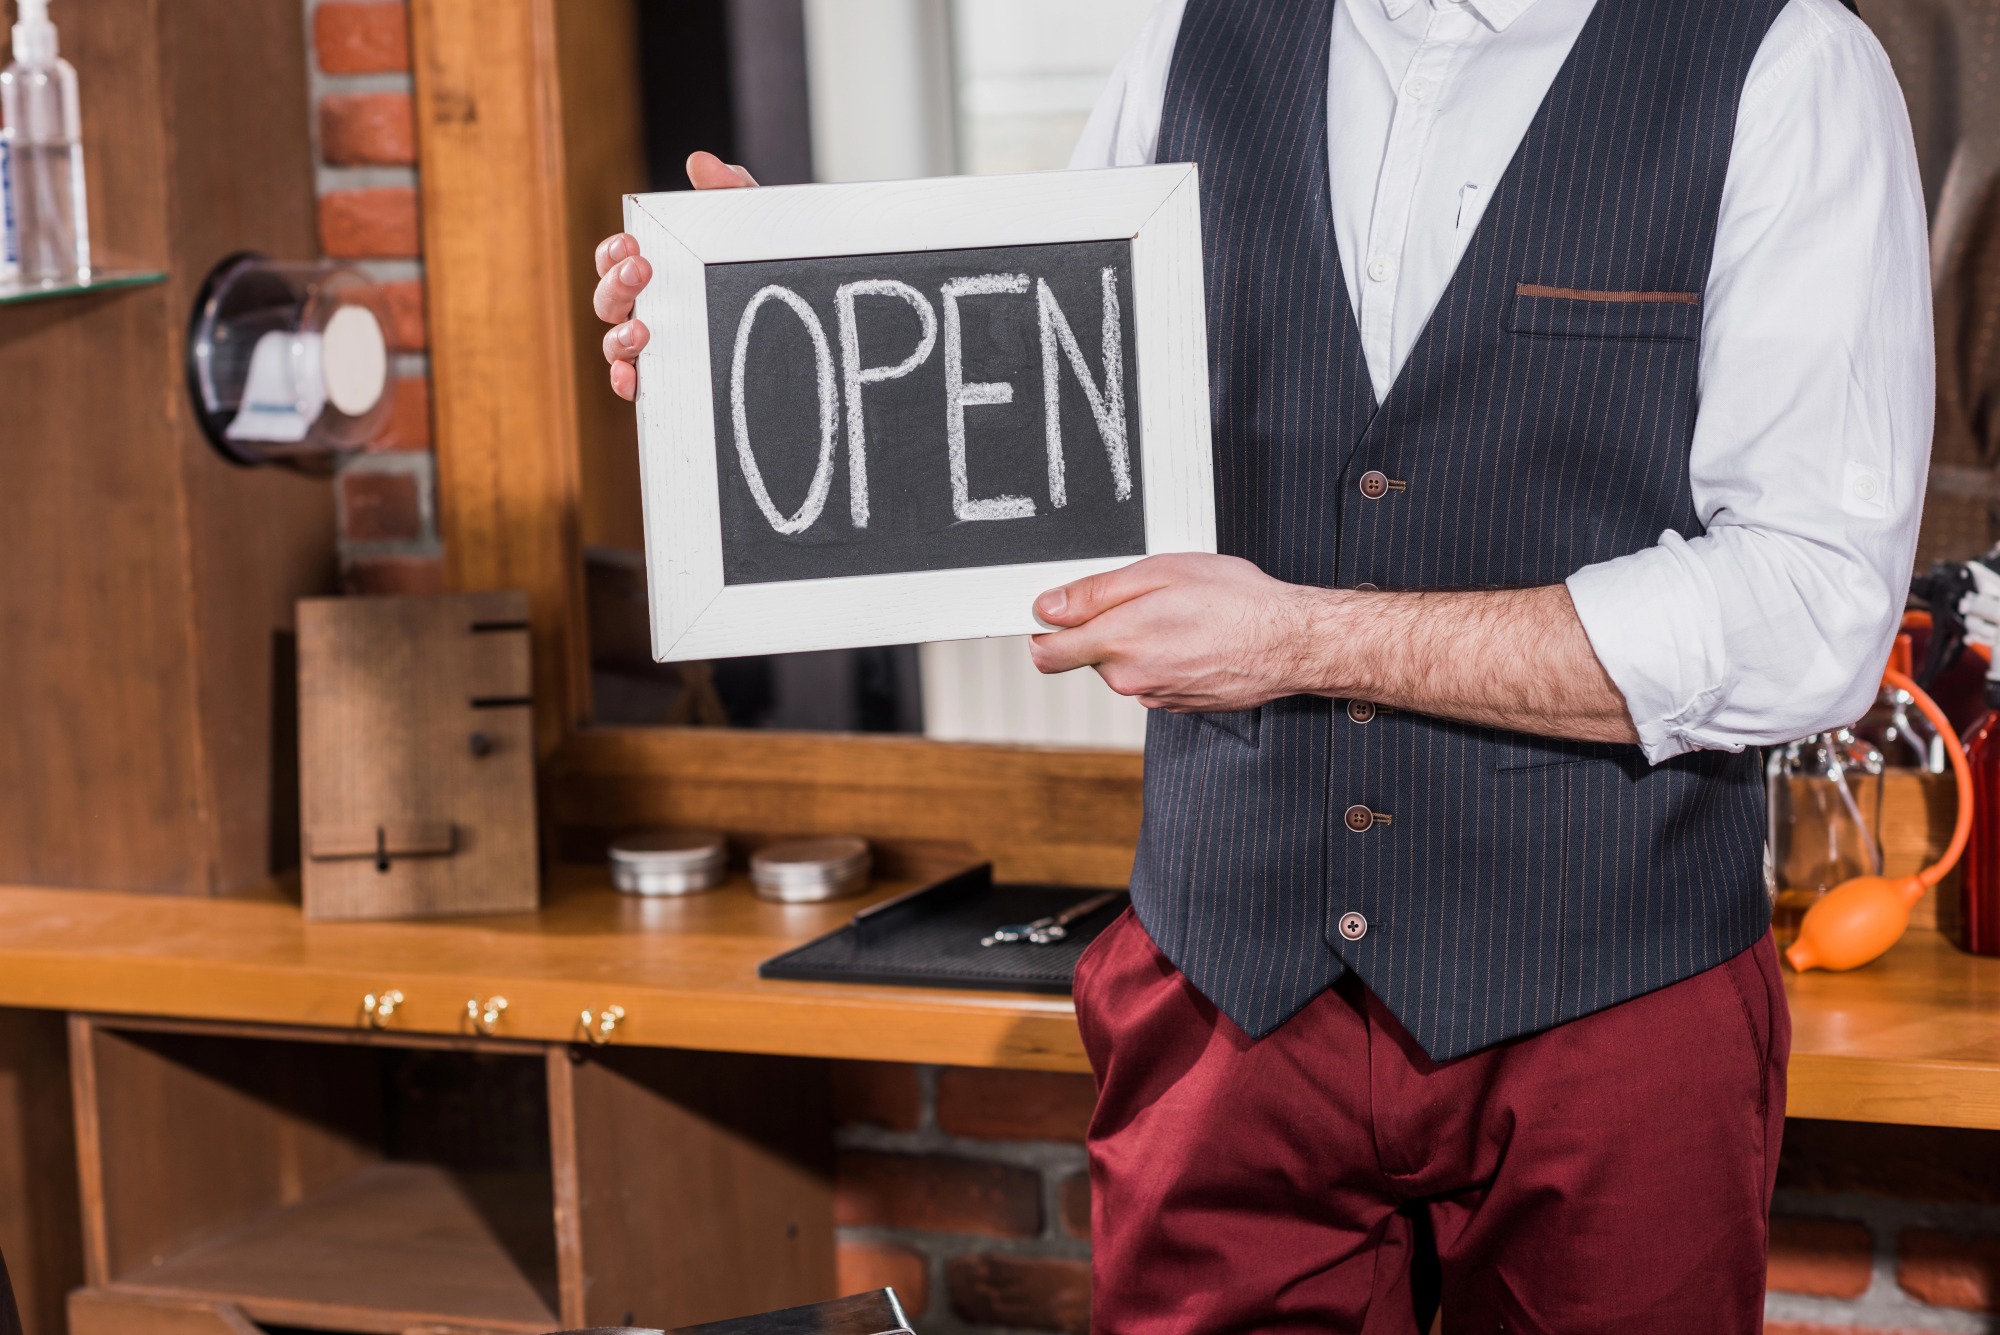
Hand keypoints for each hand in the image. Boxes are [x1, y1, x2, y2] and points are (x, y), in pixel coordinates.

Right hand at [595, 150, 757, 400]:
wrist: (805, 331)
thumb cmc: (762, 273)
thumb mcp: (753, 231)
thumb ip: (729, 193)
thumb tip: (699, 161)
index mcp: (661, 274)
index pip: (615, 261)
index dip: (613, 252)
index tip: (630, 243)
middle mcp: (650, 311)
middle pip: (608, 300)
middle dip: (615, 284)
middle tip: (641, 270)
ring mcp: (657, 349)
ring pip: (614, 345)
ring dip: (617, 335)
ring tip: (642, 328)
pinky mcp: (670, 383)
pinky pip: (634, 387)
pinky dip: (624, 382)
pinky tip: (633, 376)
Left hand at [1028, 554, 1313, 711]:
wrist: (1290, 643)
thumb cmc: (1236, 601)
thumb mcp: (1161, 572)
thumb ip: (1097, 593)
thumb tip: (1050, 606)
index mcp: (1119, 642)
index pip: (1047, 653)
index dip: (1044, 631)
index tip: (1052, 615)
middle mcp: (1131, 678)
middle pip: (1090, 655)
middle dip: (1105, 628)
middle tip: (1147, 598)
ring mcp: (1155, 696)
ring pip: (1124, 667)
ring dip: (1139, 642)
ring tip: (1180, 616)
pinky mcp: (1177, 704)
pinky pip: (1153, 678)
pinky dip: (1164, 659)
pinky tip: (1195, 639)